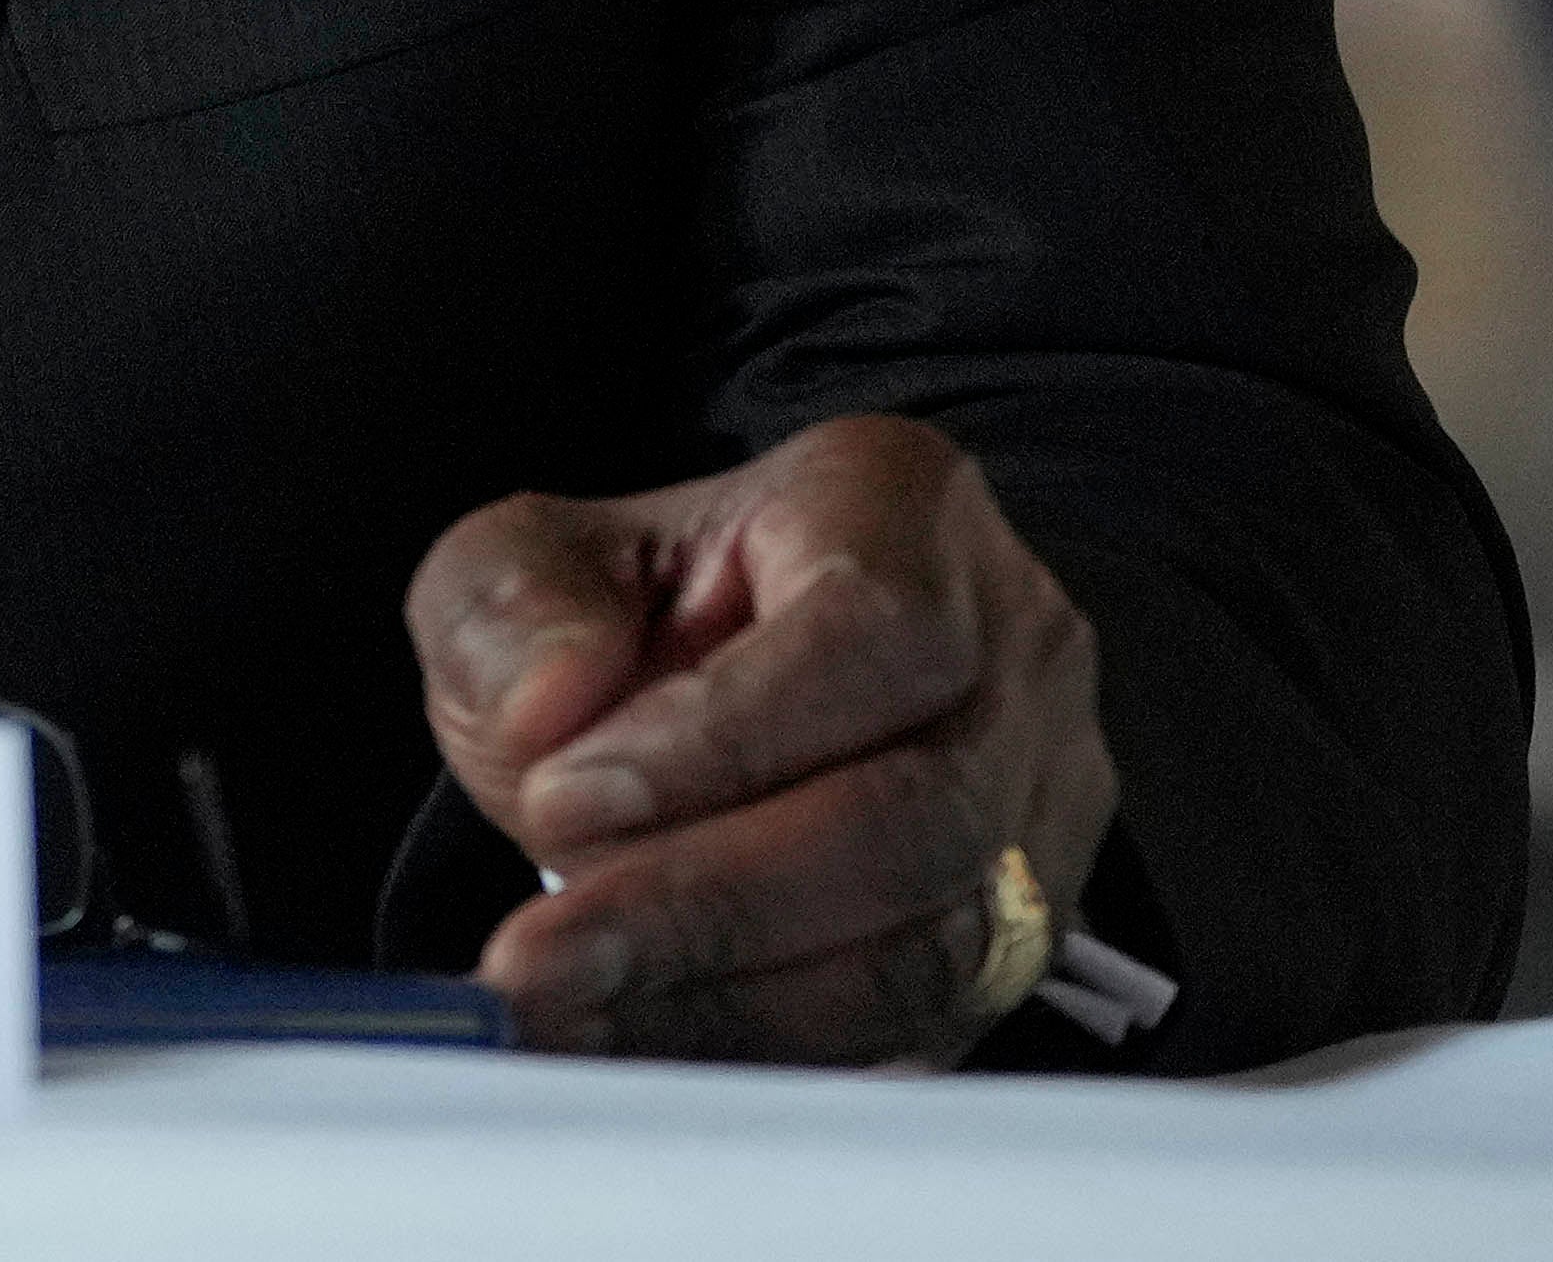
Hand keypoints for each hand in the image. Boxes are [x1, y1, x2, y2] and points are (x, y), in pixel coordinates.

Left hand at [407, 413, 1111, 1062]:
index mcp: (899, 507)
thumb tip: (556, 705)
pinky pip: (918, 1025)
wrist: (715, 690)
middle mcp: (1012, 656)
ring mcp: (1041, 808)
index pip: (867, 630)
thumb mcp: (528, 559)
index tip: (562, 800)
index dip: (722, 735)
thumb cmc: (633, 613)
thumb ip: (512, 604)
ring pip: (931, 944)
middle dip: (709, 904)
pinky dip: (763, 1045)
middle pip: (915, 813)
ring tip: (564, 1010)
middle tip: (540, 955)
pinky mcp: (1021, 939)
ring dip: (728, 998)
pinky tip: (634, 1043)